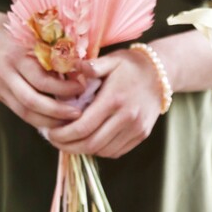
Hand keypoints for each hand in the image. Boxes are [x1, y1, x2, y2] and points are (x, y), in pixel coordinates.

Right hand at [0, 14, 85, 128]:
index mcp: (19, 53)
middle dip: (57, 110)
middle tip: (78, 113)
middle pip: (32, 100)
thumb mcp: (33, 31)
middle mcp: (8, 71)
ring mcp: (1, 85)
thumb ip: (52, 46)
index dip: (63, 87)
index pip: (42, 78)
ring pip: (24, 111)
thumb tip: (81, 63)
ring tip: (68, 123)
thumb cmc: (14, 29)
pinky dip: (36, 119)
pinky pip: (18, 111)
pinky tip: (52, 121)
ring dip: (48, 121)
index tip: (82, 85)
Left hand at [46, 47, 163, 157]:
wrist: (162, 72)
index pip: (83, 127)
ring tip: (70, 141)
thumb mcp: (111, 60)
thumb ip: (91, 66)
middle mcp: (127, 117)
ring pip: (102, 151)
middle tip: (55, 140)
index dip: (63, 135)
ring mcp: (136, 128)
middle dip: (68, 146)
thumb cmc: (131, 64)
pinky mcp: (141, 134)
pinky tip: (90, 140)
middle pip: (90, 144)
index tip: (49, 133)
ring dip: (83, 150)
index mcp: (115, 99)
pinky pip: (115, 151)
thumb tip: (69, 65)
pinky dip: (99, 150)